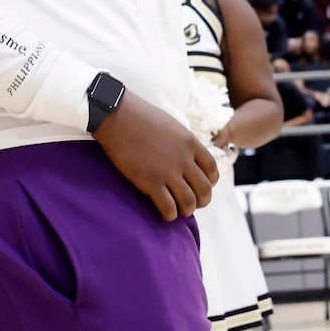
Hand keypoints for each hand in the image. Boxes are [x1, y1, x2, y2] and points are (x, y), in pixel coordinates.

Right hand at [95, 94, 218, 220]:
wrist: (117, 115)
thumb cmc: (140, 117)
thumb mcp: (172, 125)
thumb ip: (183, 143)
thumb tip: (185, 155)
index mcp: (191, 143)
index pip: (212, 170)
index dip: (210, 182)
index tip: (200, 185)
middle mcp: (184, 159)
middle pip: (205, 190)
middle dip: (202, 201)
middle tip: (192, 203)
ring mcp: (168, 172)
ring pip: (189, 202)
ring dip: (186, 210)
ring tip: (178, 210)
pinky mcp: (150, 182)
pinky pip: (168, 207)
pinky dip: (169, 215)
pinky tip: (165, 213)